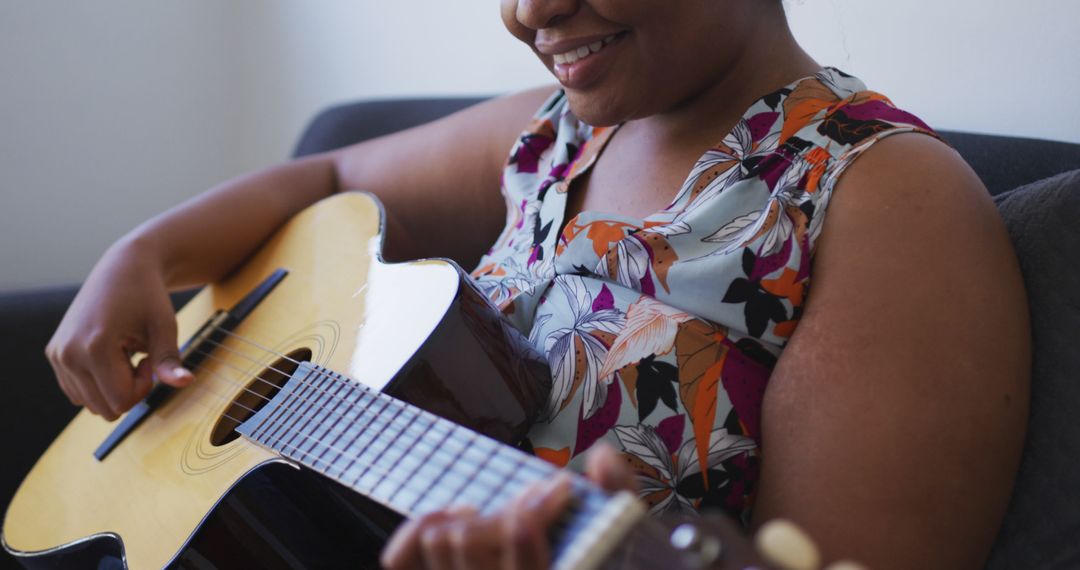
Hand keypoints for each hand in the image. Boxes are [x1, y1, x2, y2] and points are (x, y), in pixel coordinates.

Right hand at [45, 240, 192, 419]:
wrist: (122, 268)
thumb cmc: (148, 296)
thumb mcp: (164, 328)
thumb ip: (170, 361)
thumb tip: (186, 383)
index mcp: (94, 347)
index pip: (121, 400)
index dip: (144, 386)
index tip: (149, 358)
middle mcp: (68, 353)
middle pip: (105, 408)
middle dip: (129, 390)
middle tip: (139, 357)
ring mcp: (58, 354)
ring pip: (90, 404)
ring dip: (113, 387)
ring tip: (124, 354)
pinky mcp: (54, 354)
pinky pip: (77, 392)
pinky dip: (98, 383)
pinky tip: (111, 356)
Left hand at [380, 443, 635, 569]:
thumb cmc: (598, 561)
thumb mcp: (623, 538)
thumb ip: (618, 496)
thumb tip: (601, 457)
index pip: (521, 556)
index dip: (536, 512)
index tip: (559, 489)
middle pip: (466, 540)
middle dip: (507, 510)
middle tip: (536, 500)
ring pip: (436, 541)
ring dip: (469, 518)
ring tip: (501, 514)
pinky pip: (402, 559)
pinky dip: (420, 530)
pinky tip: (457, 516)